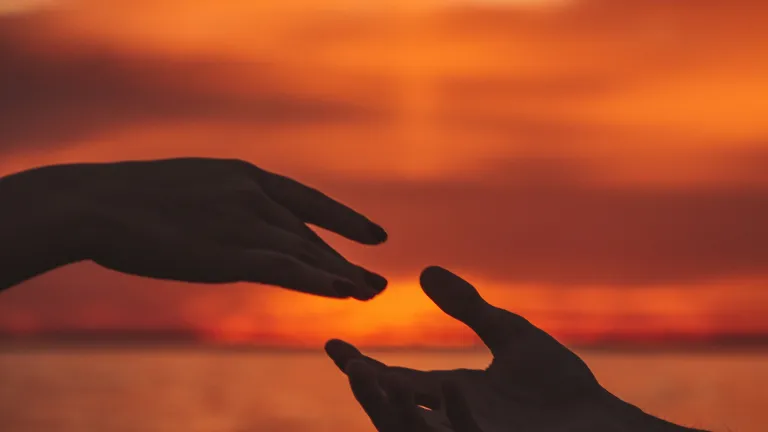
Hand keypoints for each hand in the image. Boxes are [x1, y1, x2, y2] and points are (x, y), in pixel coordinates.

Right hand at [0, 158, 386, 298]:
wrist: (95, 202)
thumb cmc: (131, 197)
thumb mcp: (187, 186)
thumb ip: (220, 201)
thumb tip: (230, 218)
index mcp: (244, 175)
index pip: (308, 200)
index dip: (345, 219)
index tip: (375, 234)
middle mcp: (254, 195)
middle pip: (312, 234)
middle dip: (346, 258)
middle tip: (376, 279)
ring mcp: (244, 221)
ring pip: (306, 253)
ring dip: (342, 276)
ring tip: (370, 293)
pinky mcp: (229, 251)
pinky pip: (286, 268)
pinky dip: (317, 280)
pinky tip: (342, 293)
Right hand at [326, 267, 707, 431]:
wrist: (602, 423)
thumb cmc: (558, 385)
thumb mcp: (510, 335)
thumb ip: (468, 307)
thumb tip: (424, 271)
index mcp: (453, 395)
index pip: (397, 380)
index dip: (363, 365)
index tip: (331, 342)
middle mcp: (456, 420)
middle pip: (396, 412)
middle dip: (368, 392)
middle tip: (346, 365)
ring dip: (390, 411)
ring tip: (369, 379)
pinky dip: (456, 414)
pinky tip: (448, 384)